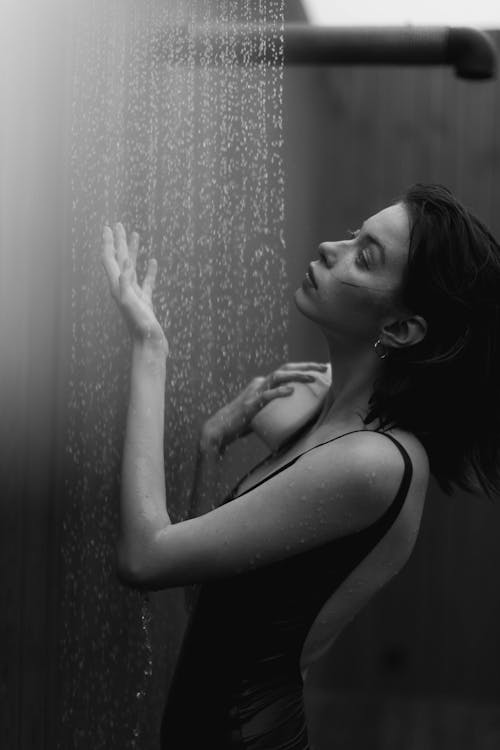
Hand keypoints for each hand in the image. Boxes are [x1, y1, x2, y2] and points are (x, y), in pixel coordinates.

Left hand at [101, 223, 168, 353]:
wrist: (149, 346)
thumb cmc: (140, 328)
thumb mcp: (131, 305)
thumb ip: (126, 285)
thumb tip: (125, 264)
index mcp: (117, 287)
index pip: (110, 260)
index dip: (108, 243)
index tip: (108, 227)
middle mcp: (123, 289)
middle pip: (119, 260)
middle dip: (118, 242)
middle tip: (118, 224)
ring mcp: (135, 295)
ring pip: (132, 268)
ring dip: (132, 251)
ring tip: (135, 234)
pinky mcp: (145, 302)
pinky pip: (147, 282)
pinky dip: (149, 270)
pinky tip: (153, 262)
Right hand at [202, 362, 329, 451]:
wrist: (218, 430)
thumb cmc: (241, 424)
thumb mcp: (262, 415)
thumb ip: (275, 412)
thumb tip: (297, 420)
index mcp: (263, 385)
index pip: (286, 372)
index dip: (303, 368)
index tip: (321, 369)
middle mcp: (259, 384)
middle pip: (285, 369)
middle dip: (306, 366)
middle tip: (324, 368)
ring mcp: (254, 393)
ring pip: (277, 377)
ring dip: (296, 376)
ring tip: (313, 378)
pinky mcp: (249, 405)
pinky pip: (266, 396)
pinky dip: (279, 392)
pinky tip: (291, 391)